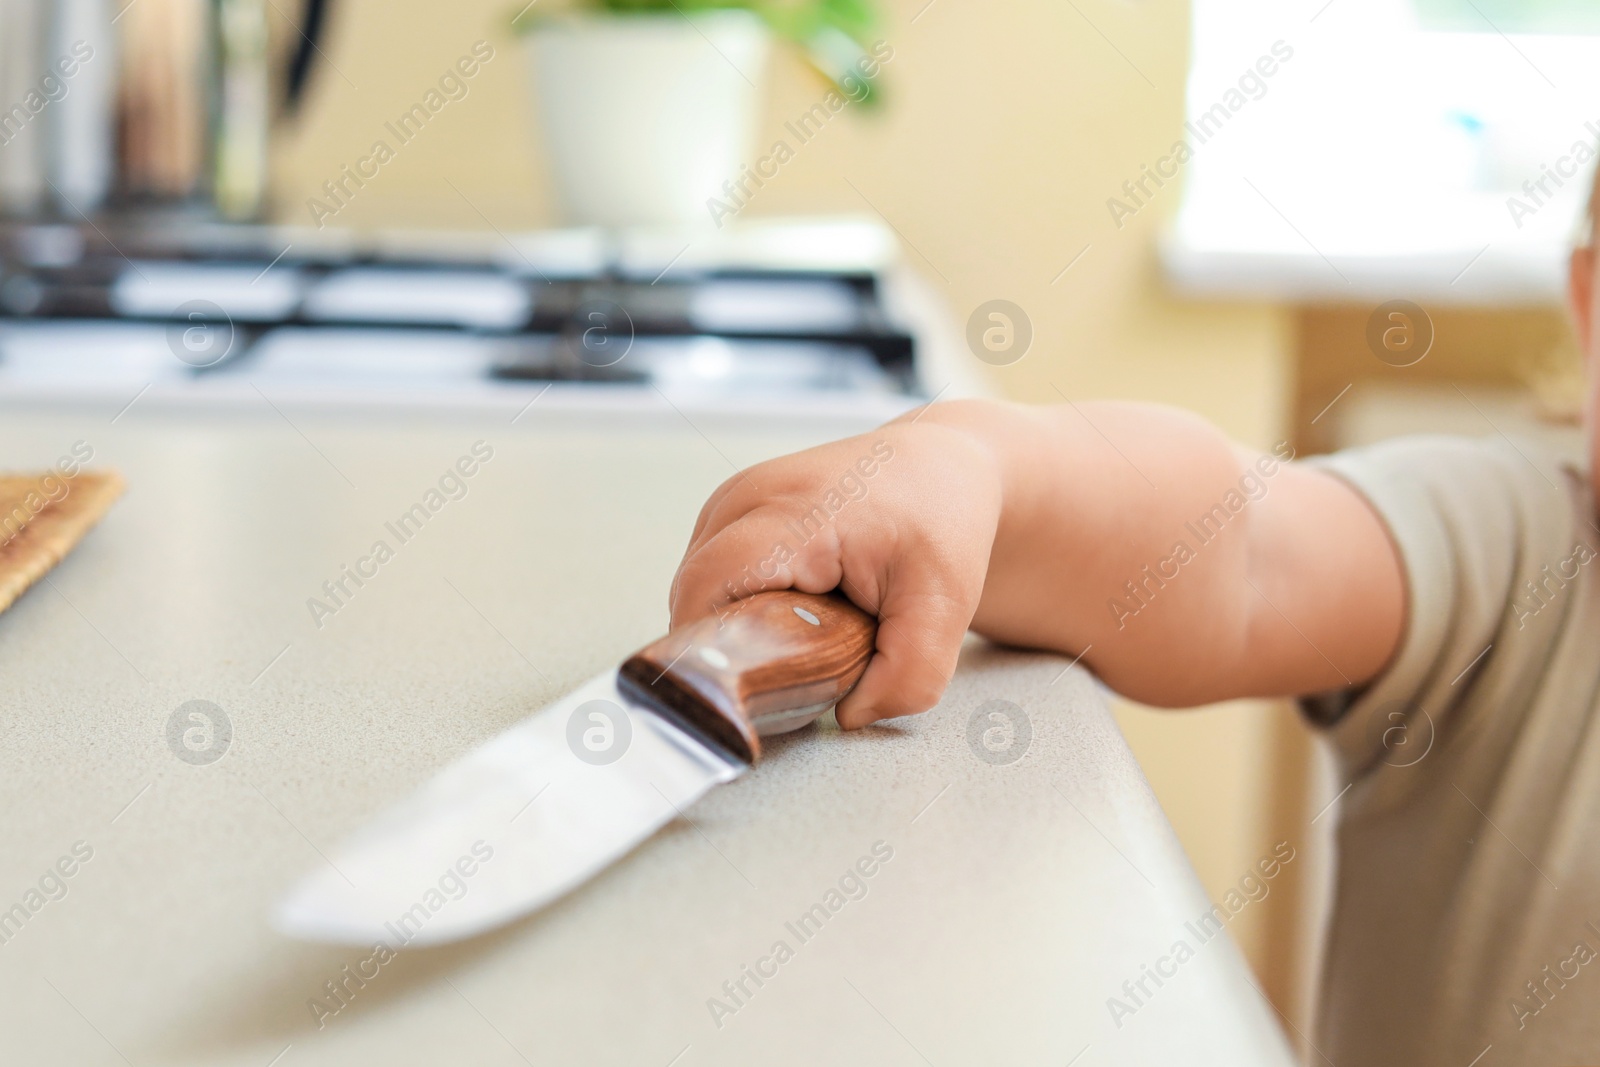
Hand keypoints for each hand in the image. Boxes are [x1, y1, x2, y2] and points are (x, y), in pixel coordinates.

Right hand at [669, 409, 1003, 728]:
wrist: (939, 466)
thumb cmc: (939, 522)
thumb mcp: (945, 607)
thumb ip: (908, 677)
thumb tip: (847, 715)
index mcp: (796, 513)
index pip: (707, 590)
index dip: (715, 649)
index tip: (748, 694)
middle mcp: (750, 496)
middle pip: (694, 596)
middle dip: (732, 647)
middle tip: (789, 670)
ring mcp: (733, 497)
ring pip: (696, 588)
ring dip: (733, 624)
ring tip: (795, 632)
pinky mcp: (729, 507)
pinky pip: (707, 573)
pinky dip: (736, 601)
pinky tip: (786, 605)